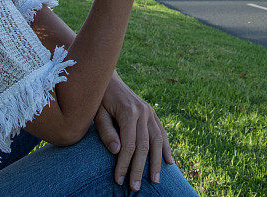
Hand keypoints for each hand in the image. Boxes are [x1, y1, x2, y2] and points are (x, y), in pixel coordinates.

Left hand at [94, 72, 173, 190]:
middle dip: (140, 168)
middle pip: (145, 146)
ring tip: (156, 181)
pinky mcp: (152, 113)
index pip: (129, 145)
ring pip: (157, 140)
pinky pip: (162, 132)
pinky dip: (166, 148)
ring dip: (157, 162)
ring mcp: (150, 112)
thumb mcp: (97, 115)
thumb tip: (117, 151)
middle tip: (136, 188)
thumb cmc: (99, 100)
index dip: (124, 164)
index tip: (118, 180)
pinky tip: (169, 162)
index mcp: (129, 112)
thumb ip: (107, 132)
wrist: (108, 80)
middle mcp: (143, 112)